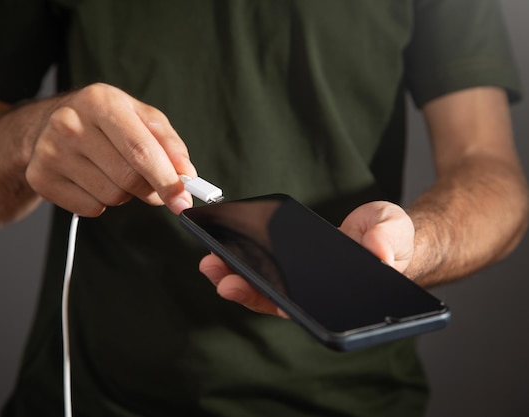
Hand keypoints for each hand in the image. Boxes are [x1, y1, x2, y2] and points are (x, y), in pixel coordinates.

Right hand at [25, 83, 196, 215]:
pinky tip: (93, 180)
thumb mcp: (140, 117)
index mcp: (100, 101)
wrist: (50, 124)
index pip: (141, 150)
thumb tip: (186, 175)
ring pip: (111, 196)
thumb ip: (169, 144)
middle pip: (128, 178)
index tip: (183, 200)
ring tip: (114, 172)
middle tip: (153, 186)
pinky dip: (101, 202)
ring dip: (124, 194)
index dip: (167, 179)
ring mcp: (51, 151)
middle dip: (150, 189)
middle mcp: (70, 123)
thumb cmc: (105, 121)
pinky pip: (90, 208)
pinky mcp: (40, 177)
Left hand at [199, 201, 414, 316]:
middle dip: (247, 291)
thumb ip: (387, 240)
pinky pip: (260, 266)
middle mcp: (314, 294)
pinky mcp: (287, 264)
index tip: (269, 303)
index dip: (286, 307)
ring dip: (235, 276)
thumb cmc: (391, 240)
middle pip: (276, 301)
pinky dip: (240, 260)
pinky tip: (220, 250)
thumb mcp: (394, 232)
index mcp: (338, 295)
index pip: (309, 309)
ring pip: (262, 287)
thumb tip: (378, 252)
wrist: (383, 235)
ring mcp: (298, 281)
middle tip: (223, 280)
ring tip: (211, 263)